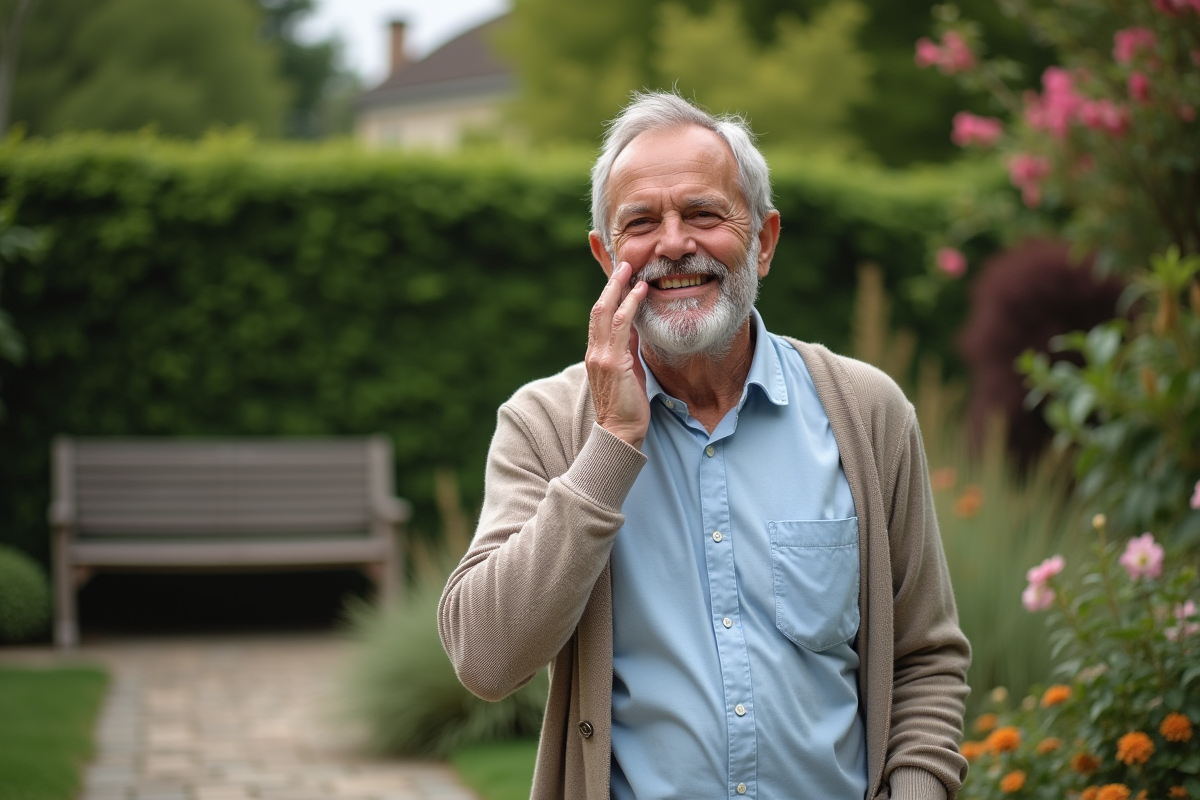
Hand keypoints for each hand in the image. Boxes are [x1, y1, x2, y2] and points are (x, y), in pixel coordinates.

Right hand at [586, 262, 649, 448]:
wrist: (620, 433)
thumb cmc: (627, 406)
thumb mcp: (628, 371)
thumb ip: (628, 350)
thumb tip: (636, 329)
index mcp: (596, 354)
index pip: (599, 317)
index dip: (608, 296)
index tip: (619, 278)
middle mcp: (594, 352)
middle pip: (598, 309)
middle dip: (610, 284)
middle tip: (623, 264)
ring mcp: (601, 356)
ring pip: (605, 312)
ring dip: (618, 288)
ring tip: (629, 269)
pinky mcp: (612, 362)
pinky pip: (621, 326)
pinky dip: (630, 306)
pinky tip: (640, 292)